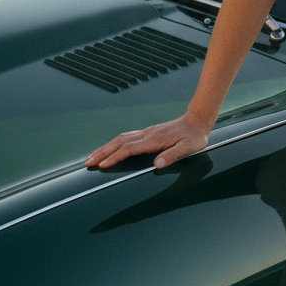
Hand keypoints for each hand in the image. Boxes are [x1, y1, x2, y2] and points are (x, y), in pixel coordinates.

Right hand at [86, 109, 210, 170]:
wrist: (197, 120)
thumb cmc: (194, 136)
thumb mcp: (188, 148)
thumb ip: (172, 155)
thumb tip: (158, 164)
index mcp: (154, 139)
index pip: (129, 149)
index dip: (115, 157)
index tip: (102, 165)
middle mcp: (147, 134)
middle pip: (119, 143)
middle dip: (102, 153)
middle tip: (88, 162)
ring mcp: (146, 132)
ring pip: (120, 139)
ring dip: (105, 148)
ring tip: (92, 157)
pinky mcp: (147, 133)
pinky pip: (126, 137)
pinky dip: (114, 143)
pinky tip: (109, 148)